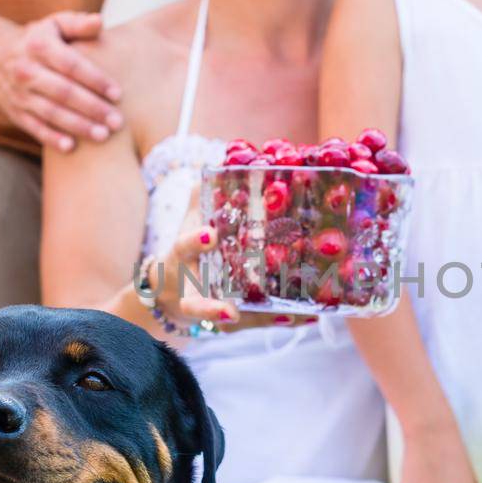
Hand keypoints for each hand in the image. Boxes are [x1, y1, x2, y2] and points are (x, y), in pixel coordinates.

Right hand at [0, 11, 122, 152]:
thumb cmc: (37, 39)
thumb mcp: (55, 24)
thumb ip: (78, 24)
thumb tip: (99, 22)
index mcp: (40, 46)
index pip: (71, 65)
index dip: (95, 80)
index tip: (118, 94)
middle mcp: (27, 70)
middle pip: (63, 92)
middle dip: (92, 108)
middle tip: (117, 122)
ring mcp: (18, 93)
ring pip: (51, 112)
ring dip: (77, 126)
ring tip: (103, 136)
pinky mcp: (14, 111)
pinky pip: (33, 127)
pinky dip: (51, 138)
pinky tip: (71, 148)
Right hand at [148, 190, 310, 333]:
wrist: (171, 288)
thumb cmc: (189, 246)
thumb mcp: (191, 218)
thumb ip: (204, 193)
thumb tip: (225, 160)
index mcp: (182, 257)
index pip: (183, 247)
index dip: (194, 241)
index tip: (210, 234)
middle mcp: (192, 288)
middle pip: (195, 304)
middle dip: (211, 308)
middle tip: (230, 312)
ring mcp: (210, 308)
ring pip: (229, 322)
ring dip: (258, 320)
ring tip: (288, 316)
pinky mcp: (230, 321)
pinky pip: (255, 322)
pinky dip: (280, 319)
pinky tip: (309, 316)